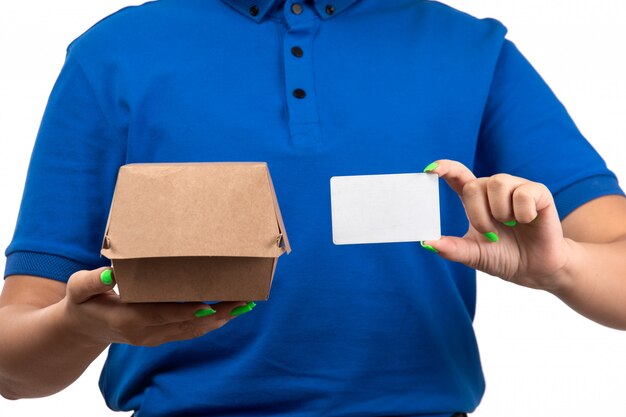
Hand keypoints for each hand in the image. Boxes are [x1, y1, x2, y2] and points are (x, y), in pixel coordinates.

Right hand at [56, 267, 251, 347]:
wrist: (83, 329)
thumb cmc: (83, 302)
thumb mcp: (78, 289)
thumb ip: (91, 282)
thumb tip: (110, 274)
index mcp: (128, 319)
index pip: (162, 315)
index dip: (186, 311)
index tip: (210, 304)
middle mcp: (146, 333)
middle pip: (186, 324)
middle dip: (217, 314)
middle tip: (243, 300)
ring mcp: (155, 338)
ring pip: (193, 331)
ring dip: (219, 319)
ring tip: (244, 304)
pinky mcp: (160, 337)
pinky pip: (190, 331)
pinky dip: (210, 322)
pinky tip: (228, 312)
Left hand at [422, 160, 570, 289]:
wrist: (535, 269)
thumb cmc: (502, 257)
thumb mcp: (473, 255)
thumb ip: (451, 248)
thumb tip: (426, 242)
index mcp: (474, 200)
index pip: (457, 175)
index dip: (444, 168)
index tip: (430, 170)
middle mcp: (492, 188)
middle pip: (473, 185)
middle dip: (479, 215)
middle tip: (491, 233)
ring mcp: (516, 188)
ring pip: (497, 183)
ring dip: (500, 213)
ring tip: (510, 226)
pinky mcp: (538, 192)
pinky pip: (523, 193)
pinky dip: (523, 213)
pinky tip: (528, 221)